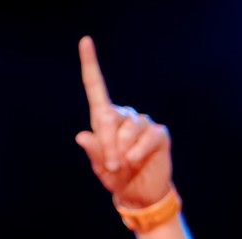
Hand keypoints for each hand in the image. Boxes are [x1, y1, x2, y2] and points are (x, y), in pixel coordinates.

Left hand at [74, 37, 172, 209]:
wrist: (142, 194)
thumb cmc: (118, 178)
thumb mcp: (101, 169)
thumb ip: (94, 153)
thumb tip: (82, 136)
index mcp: (103, 118)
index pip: (95, 87)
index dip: (90, 63)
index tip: (85, 40)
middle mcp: (123, 115)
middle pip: (109, 118)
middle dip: (108, 145)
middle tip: (112, 167)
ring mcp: (143, 123)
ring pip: (128, 130)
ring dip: (124, 151)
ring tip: (125, 166)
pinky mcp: (158, 133)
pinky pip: (147, 137)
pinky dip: (139, 152)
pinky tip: (138, 161)